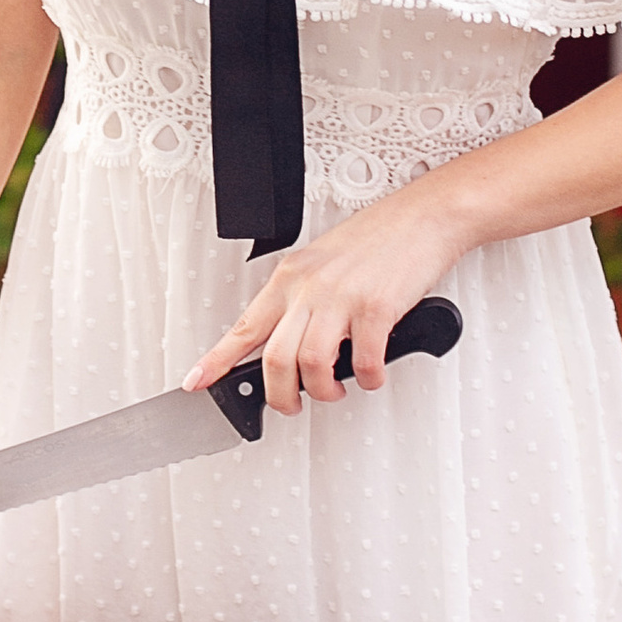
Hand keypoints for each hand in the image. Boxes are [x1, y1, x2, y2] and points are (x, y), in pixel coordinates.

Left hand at [182, 184, 463, 416]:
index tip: (198, 381)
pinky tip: (371, 375)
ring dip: (324, 391)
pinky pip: (364, 362)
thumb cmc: (378, 238)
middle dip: (281, 396)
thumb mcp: (322, 262)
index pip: (244, 327)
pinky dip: (367, 379)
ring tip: (335, 390)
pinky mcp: (377, 308)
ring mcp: (343, 298)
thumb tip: (289, 341)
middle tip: (291, 405)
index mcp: (291, 277)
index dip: (217, 360)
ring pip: (313, 366)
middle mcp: (310, 288)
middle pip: (276, 359)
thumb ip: (302, 298)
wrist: (423, 216)